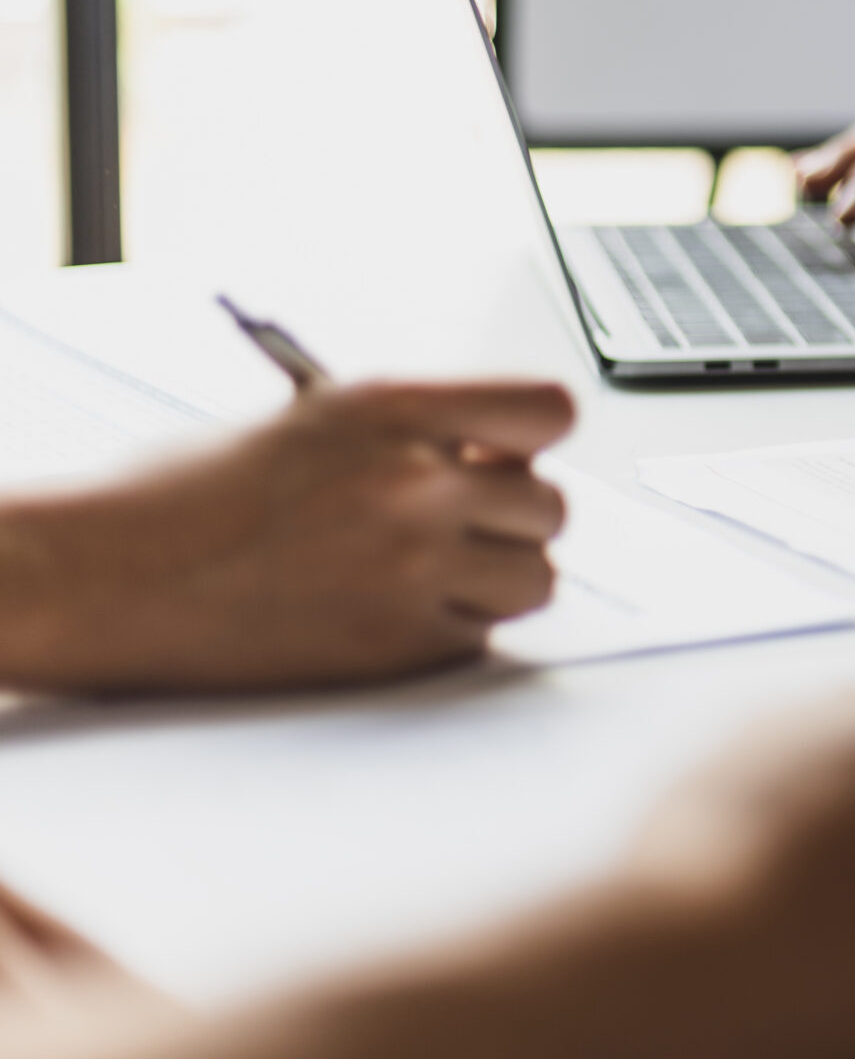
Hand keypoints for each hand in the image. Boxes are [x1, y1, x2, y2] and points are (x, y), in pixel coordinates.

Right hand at [0, 381, 574, 693]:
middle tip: (450, 524)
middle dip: (507, 517)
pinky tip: (384, 611)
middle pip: (550, 506)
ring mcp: (410, 570)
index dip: (535, 439)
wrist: (99, 576)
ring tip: (423, 571)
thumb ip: (415, 434)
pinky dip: (451, 630)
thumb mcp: (310, 423)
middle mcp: (414, 485)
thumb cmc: (185, 496)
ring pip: (535, 579)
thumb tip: (498, 459)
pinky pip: (482, 637)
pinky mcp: (394, 648)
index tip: (510, 455)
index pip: (548, 410)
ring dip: (496, 578)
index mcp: (393, 409)